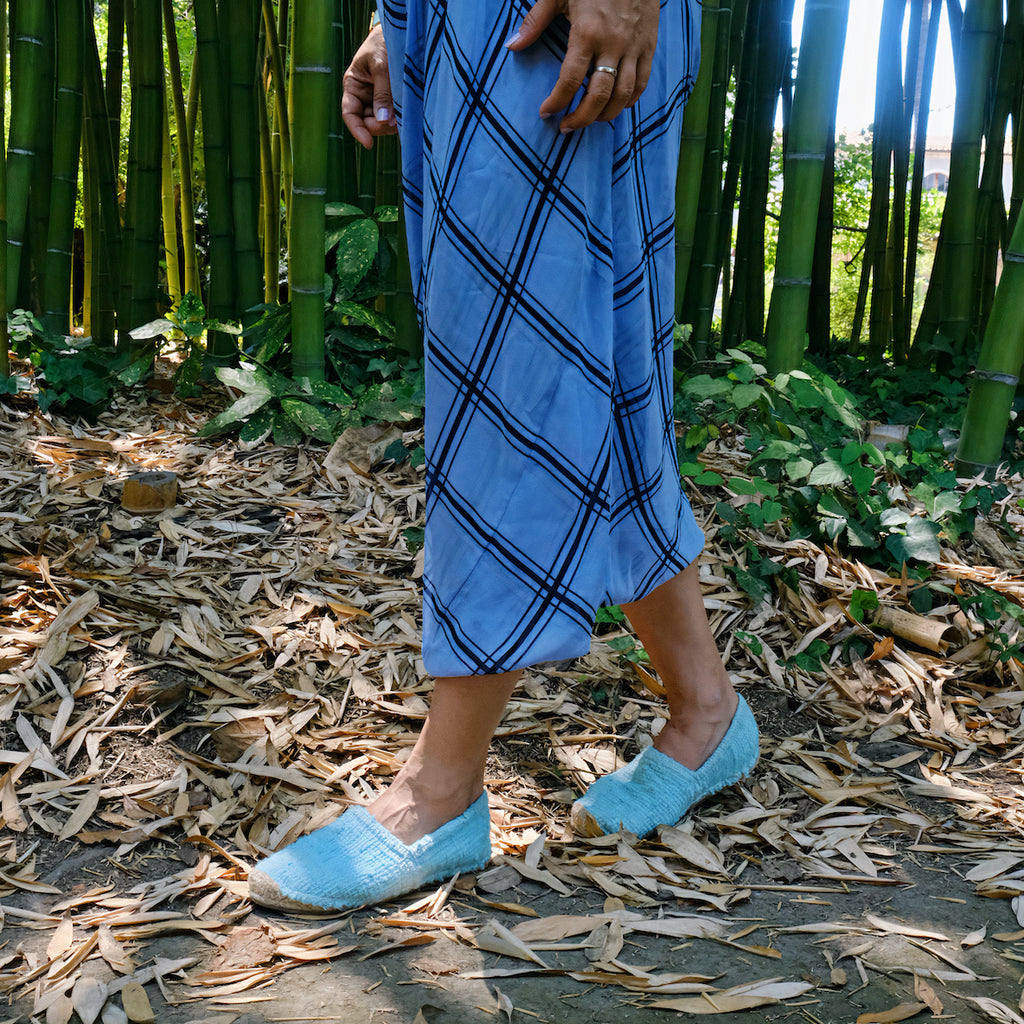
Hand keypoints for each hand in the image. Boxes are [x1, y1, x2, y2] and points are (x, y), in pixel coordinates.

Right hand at [342, 25, 396, 149]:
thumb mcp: (382, 65)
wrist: (402, 32)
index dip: (357, 130)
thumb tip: (382, 121)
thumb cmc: (385, 42)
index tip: (368, 144)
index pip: (350, 114)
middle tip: (396, 121)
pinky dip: (401, 120)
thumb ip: (382, 93)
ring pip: (382, 124)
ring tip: (403, 114)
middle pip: (368, 123)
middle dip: (380, 126)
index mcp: (354, 85)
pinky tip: (407, 114)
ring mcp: (379, 101)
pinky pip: (395, 118)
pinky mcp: (394, 103)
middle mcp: (365, 96)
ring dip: (392, 124)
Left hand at [506, 0, 659, 131]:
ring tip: (589, 120)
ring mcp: (634, 47)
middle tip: (566, 127)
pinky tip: (615, 106)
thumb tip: (512, 47)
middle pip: (599, 96)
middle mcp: (612, 44)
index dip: (557, 102)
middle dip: (581, 118)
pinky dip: (629, 101)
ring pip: (623, 95)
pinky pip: (641, 83)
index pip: (571, 80)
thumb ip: (535, 21)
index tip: (546, 112)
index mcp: (587, 32)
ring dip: (605, 115)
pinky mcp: (649, 46)